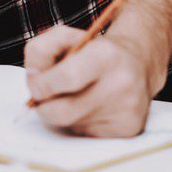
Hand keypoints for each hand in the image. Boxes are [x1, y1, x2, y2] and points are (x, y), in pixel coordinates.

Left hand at [23, 26, 152, 137]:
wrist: (138, 63)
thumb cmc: (95, 51)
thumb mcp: (66, 37)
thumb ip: (40, 50)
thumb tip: (33, 81)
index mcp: (105, 54)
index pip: (66, 78)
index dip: (42, 85)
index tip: (37, 85)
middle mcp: (121, 83)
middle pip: (62, 112)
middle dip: (44, 106)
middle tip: (45, 96)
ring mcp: (127, 109)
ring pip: (71, 125)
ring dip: (63, 113)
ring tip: (75, 95)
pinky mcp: (129, 129)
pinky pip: (85, 133)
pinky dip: (80, 122)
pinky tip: (91, 106)